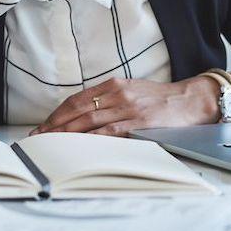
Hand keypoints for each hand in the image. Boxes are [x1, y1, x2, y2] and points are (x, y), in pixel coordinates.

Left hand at [30, 77, 220, 136]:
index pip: (78, 99)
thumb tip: (85, 114)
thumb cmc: (161, 98)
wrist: (191, 99)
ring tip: (53, 142)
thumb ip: (110, 98)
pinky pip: (110, 131)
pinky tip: (80, 145)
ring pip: (90, 120)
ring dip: (68, 132)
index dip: (58, 113)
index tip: (44, 125)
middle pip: (78, 109)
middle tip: (39, 136)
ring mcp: (128, 107)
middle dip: (56, 124)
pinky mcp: (139, 122)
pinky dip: (92, 138)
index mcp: (114, 84)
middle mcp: (118, 93)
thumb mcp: (132, 90)